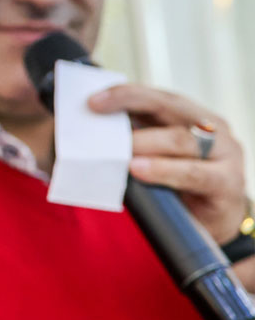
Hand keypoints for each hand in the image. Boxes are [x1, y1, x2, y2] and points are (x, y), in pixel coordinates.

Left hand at [90, 84, 247, 242]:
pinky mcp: (227, 182)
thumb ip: (138, 142)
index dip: (126, 94)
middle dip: (130, 103)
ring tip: (117, 148)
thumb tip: (93, 134)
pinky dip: (163, 170)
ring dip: (144, 142)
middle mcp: (211, 129)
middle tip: (95, 110)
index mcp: (192, 118)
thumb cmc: (180, 187)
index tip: (92, 100)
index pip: (157, 97)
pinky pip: (194, 174)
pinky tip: (139, 169)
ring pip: (180, 140)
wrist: (216, 224)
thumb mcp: (159, 159)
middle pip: (169, 107)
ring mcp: (224, 154)